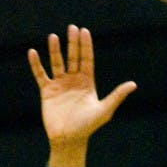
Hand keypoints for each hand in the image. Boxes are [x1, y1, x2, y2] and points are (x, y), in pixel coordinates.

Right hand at [28, 24, 136, 166]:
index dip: (86, 46)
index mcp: (87, 83)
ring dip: (55, 51)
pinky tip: (32, 52)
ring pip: (56, 63)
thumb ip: (117, 95)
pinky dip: (36, 65)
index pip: (87, 60)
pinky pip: (40, 75)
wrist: (69, 139)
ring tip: (53, 37)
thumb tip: (134, 84)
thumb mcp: (104, 110)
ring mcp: (60, 85)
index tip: (84, 31)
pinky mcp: (47, 91)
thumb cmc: (88, 126)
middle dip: (73, 43)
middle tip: (72, 27)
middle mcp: (73, 81)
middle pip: (73, 58)